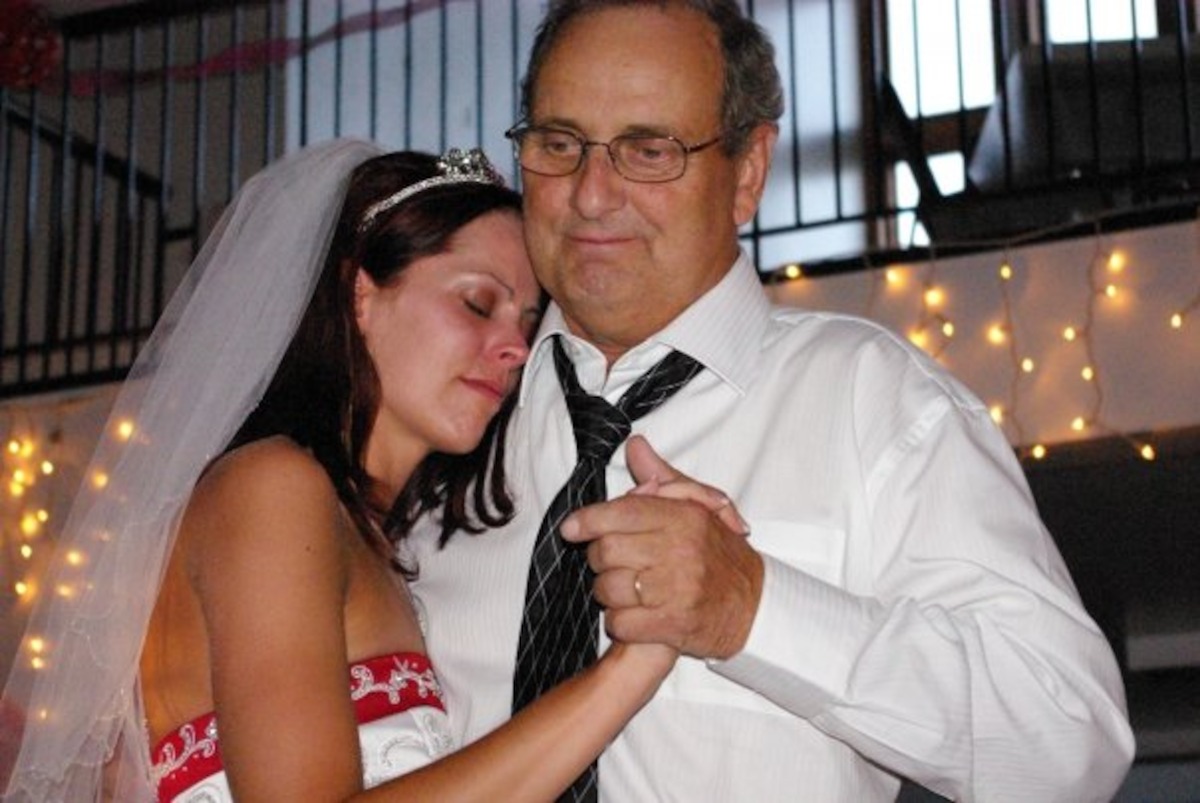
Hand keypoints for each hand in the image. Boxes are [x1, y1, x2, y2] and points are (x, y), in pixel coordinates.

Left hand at [561, 435, 761, 659]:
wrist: (755, 607)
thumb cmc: (721, 556)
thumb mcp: (700, 509)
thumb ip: (664, 480)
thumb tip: (635, 447)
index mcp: (685, 518)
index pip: (623, 512)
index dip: (589, 519)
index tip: (570, 528)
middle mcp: (680, 551)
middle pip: (608, 550)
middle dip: (599, 558)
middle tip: (611, 562)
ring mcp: (677, 590)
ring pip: (608, 588)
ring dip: (607, 592)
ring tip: (624, 590)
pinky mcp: (673, 625)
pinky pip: (620, 622)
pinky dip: (619, 621)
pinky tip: (633, 615)